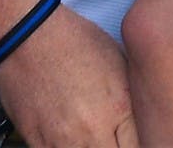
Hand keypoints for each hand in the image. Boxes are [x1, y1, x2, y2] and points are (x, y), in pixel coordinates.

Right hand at [0, 4, 137, 145]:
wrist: (30, 36)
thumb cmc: (76, 41)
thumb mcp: (120, 62)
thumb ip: (132, 97)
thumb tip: (141, 115)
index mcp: (119, 106)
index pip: (140, 146)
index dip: (142, 143)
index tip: (138, 138)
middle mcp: (93, 130)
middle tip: (119, 139)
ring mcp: (62, 141)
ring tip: (97, 138)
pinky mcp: (37, 143)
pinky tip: (74, 140)